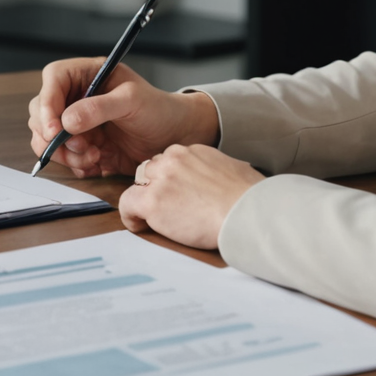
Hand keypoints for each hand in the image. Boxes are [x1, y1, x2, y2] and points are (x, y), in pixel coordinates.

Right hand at [26, 58, 219, 176]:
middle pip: (41, 110)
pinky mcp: (81, 145)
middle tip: (80, 146)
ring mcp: (76, 122)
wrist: (174, 136)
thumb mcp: (132, 101)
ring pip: (47, 137)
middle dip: (54, 134)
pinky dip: (74, 165)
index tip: (55, 128)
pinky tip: (96, 164)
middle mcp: (76, 96)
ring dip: (65, 153)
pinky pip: (62, 156)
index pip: (53, 79)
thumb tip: (66, 120)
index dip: (47, 103)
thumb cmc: (158, 109)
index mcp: (86, 74)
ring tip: (93, 157)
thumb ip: (99, 108)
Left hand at [117, 144, 264, 250]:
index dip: (168, 179)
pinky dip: (130, 216)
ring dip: (144, 199)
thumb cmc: (248, 199)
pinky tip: (140, 225)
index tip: (174, 193)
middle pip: (150, 170)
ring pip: (138, 184)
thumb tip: (216, 180)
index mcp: (192, 151)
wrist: (247, 214)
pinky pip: (127, 204)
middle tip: (165, 207)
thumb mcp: (232, 170)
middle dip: (155, 187)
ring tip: (154, 217)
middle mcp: (173, 159)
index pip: (168, 160)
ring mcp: (161, 179)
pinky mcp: (152, 201)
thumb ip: (213, 170)